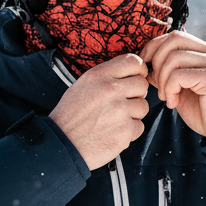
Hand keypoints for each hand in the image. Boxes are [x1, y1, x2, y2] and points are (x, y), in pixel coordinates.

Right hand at [48, 54, 149, 169]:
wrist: (62, 143)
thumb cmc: (71, 115)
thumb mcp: (83, 85)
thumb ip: (107, 76)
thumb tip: (133, 74)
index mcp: (99, 75)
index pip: (134, 61)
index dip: (139, 70)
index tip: (136, 78)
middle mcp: (111, 90)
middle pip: (142, 85)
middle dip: (136, 94)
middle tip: (123, 103)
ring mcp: (120, 111)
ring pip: (143, 107)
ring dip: (133, 114)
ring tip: (115, 119)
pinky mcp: (125, 131)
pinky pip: (139, 127)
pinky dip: (130, 131)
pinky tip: (113, 132)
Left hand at [140, 31, 205, 141]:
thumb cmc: (205, 112)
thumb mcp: (182, 90)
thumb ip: (168, 75)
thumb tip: (147, 66)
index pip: (175, 36)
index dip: (155, 47)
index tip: (145, 66)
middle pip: (173, 40)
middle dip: (156, 62)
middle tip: (158, 86)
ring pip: (173, 58)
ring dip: (162, 80)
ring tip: (167, 98)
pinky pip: (178, 75)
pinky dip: (169, 89)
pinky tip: (174, 103)